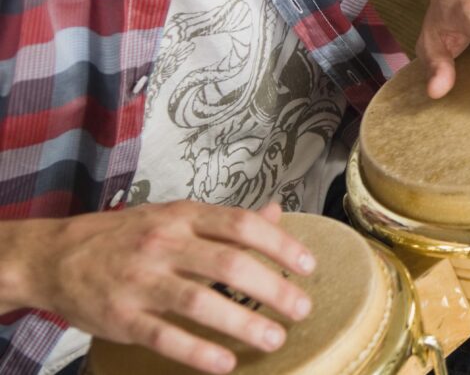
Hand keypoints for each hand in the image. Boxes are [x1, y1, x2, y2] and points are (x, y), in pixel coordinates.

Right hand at [14, 202, 313, 373]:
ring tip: (275, 338)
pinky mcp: (121, 318)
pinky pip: (165, 336)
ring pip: (200, 302)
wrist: (55, 255)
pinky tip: (226, 362)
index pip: (241, 225)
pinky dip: (197, 351)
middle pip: (228, 264)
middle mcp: (164, 245)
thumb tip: (277, 214)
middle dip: (272, 288)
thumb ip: (226, 222)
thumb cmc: (126, 236)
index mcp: (183, 217)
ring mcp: (141, 281)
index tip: (309, 265)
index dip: (280, 245)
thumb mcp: (175, 216)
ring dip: (242, 323)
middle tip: (301, 309)